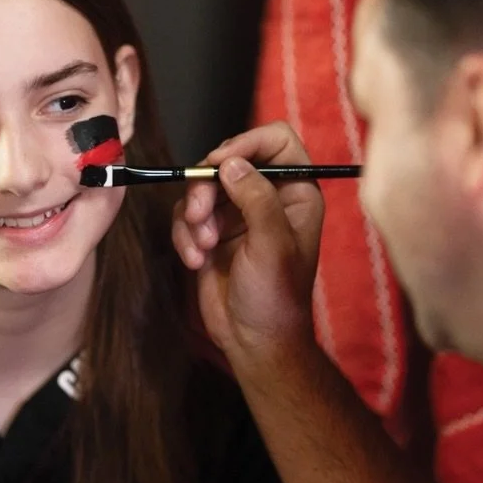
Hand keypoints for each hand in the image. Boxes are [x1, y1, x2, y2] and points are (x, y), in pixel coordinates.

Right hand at [172, 123, 324, 367]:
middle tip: (199, 213)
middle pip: (230, 159)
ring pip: (203, 186)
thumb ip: (256, 198)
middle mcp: (268, 196)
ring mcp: (237, 213)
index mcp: (296, 192)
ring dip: (194, 215)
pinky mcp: (211, 231)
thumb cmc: (276, 296)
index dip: (248, 143)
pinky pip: (187, 214)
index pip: (277, 141)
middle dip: (208, 185)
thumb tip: (231, 163)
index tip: (220, 161)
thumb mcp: (272, 244)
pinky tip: (196, 260)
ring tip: (201, 247)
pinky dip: (186, 235)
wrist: (253, 340)